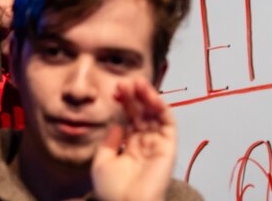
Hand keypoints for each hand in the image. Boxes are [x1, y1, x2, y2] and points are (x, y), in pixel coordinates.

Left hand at [92, 79, 176, 200]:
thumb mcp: (103, 162)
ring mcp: (158, 143)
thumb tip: (117, 122)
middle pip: (143, 112)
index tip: (115, 90)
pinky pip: (168, 122)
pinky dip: (162, 107)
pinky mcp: (169, 146)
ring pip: (156, 113)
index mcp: (131, 146)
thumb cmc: (113, 191)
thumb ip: (110, 140)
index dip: (125, 103)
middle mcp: (145, 142)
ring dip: (149, 96)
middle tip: (125, 82)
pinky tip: (151, 96)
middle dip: (135, 96)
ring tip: (138, 83)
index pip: (130, 118)